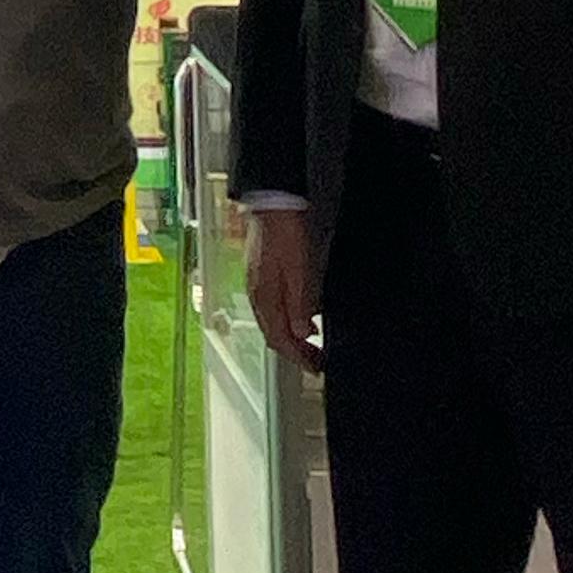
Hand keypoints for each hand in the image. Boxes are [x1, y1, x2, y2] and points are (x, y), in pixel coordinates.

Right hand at [243, 204, 323, 372]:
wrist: (272, 205)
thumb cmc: (285, 233)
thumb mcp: (299, 270)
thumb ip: (299, 303)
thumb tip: (300, 332)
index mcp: (265, 297)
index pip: (279, 339)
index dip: (298, 357)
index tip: (315, 367)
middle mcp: (257, 295)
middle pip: (273, 334)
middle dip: (294, 352)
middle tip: (314, 362)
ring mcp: (257, 286)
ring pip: (272, 323)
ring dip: (291, 338)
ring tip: (311, 345)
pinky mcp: (261, 276)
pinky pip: (272, 308)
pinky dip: (287, 320)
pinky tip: (301, 317)